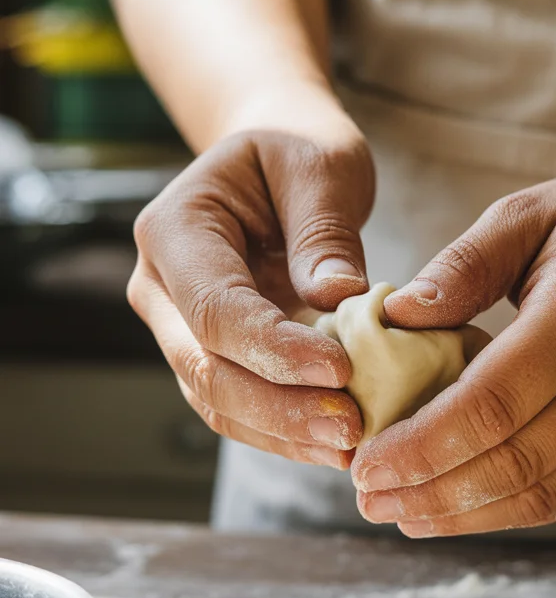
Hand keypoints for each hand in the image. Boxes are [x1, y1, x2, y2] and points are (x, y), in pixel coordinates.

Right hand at [128, 119, 374, 466]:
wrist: (276, 161)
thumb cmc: (297, 151)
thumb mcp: (320, 165)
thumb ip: (325, 229)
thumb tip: (338, 297)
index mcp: (175, 231)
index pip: (216, 309)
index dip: (275, 350)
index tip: (342, 371)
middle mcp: (161, 288)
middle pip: (206, 370)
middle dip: (280, 408)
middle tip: (352, 428)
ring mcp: (180, 330)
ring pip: (218, 403)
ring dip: (284, 433)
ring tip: (353, 446)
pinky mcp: (213, 357)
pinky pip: (240, 410)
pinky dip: (287, 432)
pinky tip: (337, 444)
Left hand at [352, 168, 555, 534]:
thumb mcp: (521, 216)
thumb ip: (459, 267)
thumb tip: (394, 319)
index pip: (497, 399)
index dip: (426, 443)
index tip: (368, 463)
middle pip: (518, 458)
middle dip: (434, 489)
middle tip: (369, 499)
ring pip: (544, 493)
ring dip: (464, 515)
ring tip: (400, 514)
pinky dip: (505, 512)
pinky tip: (453, 512)